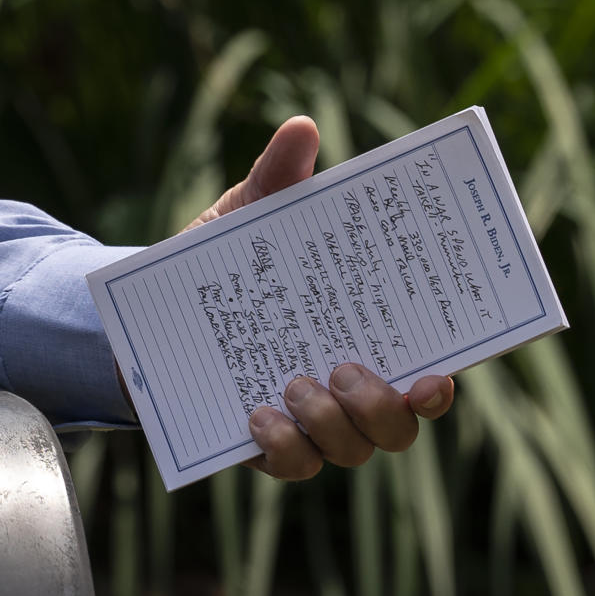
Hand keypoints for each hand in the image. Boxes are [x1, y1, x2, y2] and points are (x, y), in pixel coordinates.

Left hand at [186, 117, 454, 480]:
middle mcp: (346, 389)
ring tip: (293, 384)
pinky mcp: (264, 445)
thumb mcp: (250, 216)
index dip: (440, 386)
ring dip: (332, 425)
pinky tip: (256, 415)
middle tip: (345, 367)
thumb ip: (280, 178)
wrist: (154, 309)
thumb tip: (301, 128)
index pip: (422, 373)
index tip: (438, 373)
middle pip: (398, 427)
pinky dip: (283, 448)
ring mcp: (309, 423)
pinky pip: (292, 466)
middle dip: (382, 407)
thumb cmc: (223, 261)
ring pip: (351, 453)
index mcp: (362, 337)